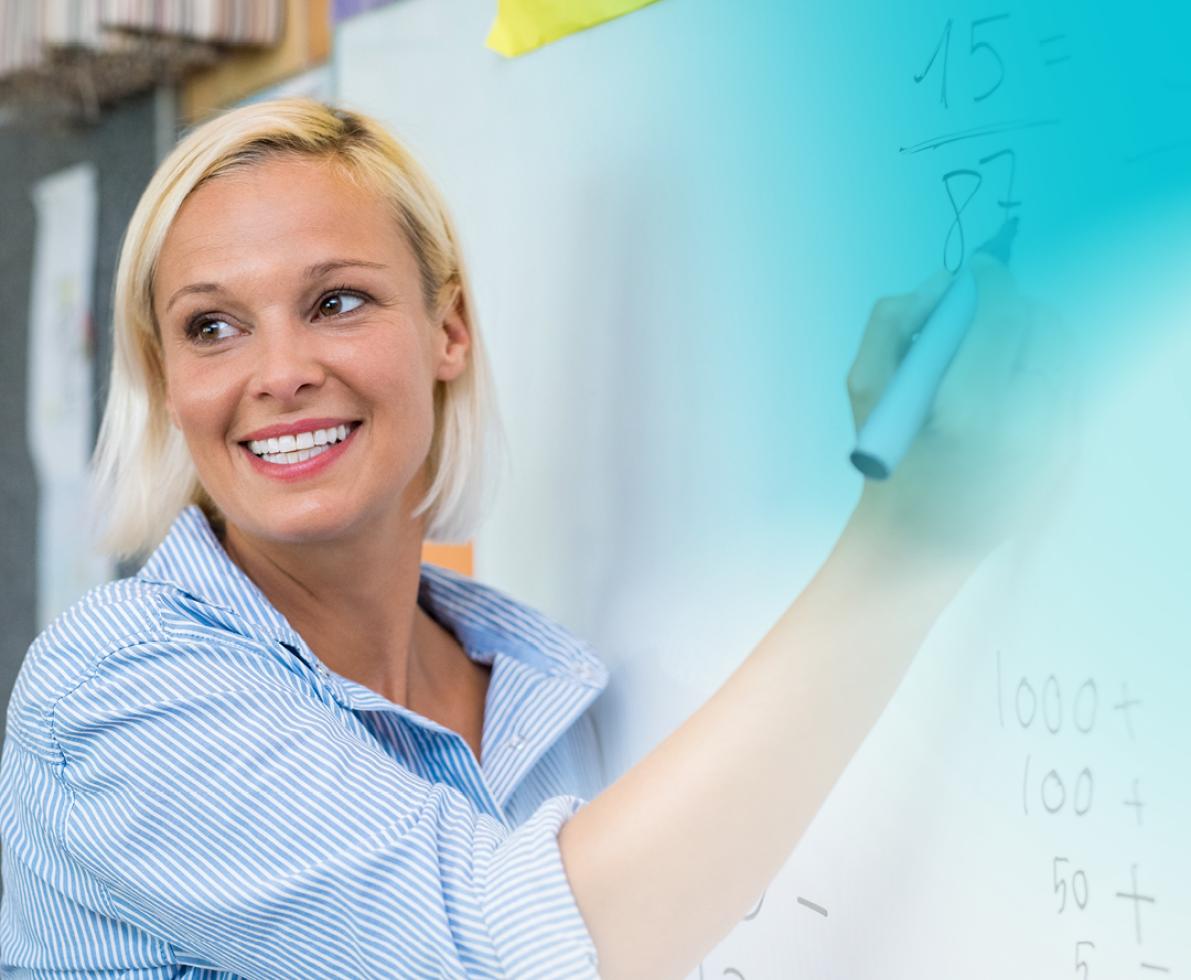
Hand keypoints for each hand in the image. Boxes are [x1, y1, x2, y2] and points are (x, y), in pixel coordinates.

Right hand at [843, 254, 1076, 576]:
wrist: (921, 543)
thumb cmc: (889, 467)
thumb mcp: (866, 391)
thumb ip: (892, 324)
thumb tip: (941, 281)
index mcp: (974, 413)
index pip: (1002, 316)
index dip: (990, 280)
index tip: (977, 268)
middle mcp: (1031, 427)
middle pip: (1043, 326)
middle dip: (1010, 307)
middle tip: (976, 315)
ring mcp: (1061, 445)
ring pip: (1064, 351)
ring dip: (1030, 336)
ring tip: (989, 353)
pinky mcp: (1075, 453)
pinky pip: (1070, 383)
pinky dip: (1041, 369)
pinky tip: (1006, 388)